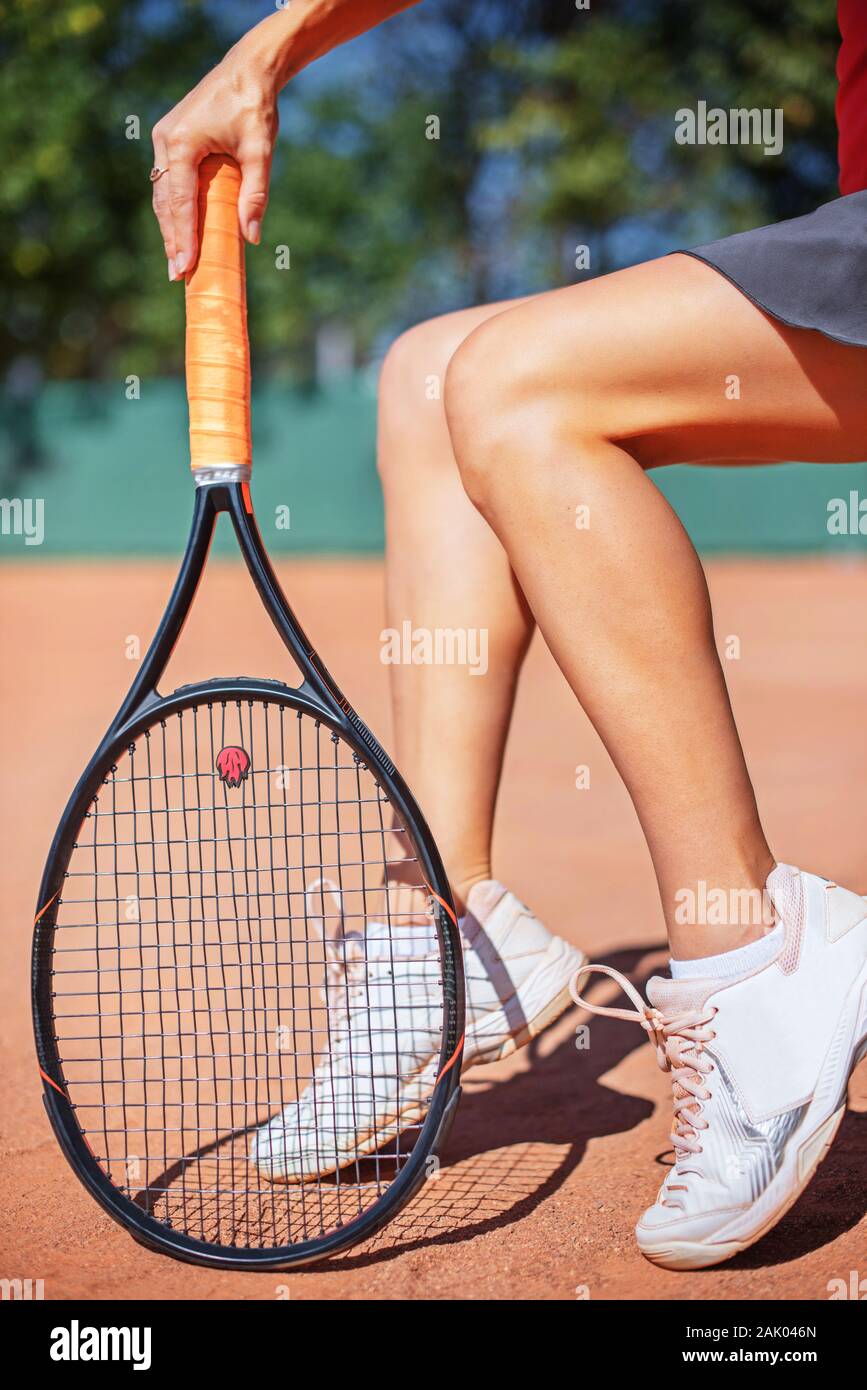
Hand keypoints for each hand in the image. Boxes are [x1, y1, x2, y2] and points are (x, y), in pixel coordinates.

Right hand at [151, 41, 278, 279]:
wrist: (247, 70)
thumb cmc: (255, 106)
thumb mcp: (260, 151)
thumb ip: (256, 194)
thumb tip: (252, 238)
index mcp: (181, 143)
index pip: (180, 203)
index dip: (183, 238)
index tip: (184, 268)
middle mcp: (165, 141)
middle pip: (166, 203)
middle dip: (172, 240)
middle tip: (177, 276)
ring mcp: (165, 140)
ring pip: (164, 195)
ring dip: (170, 228)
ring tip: (177, 261)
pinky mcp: (172, 140)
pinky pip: (169, 183)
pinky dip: (174, 209)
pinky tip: (180, 232)